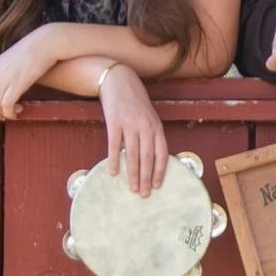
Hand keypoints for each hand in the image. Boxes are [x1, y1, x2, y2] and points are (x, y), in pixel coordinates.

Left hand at [0, 28, 60, 120]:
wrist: (43, 43)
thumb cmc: (30, 52)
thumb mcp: (8, 61)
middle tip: (3, 116)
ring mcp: (5, 79)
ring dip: (2, 115)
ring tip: (14, 112)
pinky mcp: (17, 83)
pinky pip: (6, 105)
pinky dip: (11, 113)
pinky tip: (19, 110)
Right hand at [99, 64, 169, 195]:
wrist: (119, 81)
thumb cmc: (135, 101)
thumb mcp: (148, 116)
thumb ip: (150, 135)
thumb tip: (149, 159)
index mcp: (156, 126)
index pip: (162, 153)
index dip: (160, 171)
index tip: (157, 186)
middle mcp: (146, 126)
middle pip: (148, 157)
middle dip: (146, 178)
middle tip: (143, 194)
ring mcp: (130, 124)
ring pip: (133, 154)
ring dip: (132, 174)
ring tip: (131, 188)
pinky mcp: (114, 122)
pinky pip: (114, 145)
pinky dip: (114, 160)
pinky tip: (113, 172)